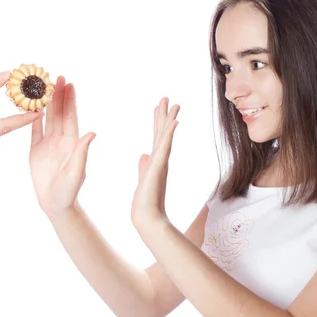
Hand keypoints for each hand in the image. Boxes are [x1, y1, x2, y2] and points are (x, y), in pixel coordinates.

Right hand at [29, 75, 95, 216]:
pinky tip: (33, 106)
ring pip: (48, 118)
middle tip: (58, 76)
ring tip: (45, 86)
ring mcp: (48, 144)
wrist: (56, 203)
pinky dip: (34, 118)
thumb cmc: (69, 190)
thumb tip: (92, 132)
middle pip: (59, 113)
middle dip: (59, 95)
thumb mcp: (77, 170)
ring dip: (47, 103)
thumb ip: (82, 151)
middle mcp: (61, 140)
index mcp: (72, 142)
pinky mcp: (36, 151)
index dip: (70, 100)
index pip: (71, 116)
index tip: (70, 83)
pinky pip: (35, 131)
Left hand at [131, 97, 179, 232]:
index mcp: (156, 162)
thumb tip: (144, 155)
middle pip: (163, 132)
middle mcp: (161, 160)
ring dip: (169, 119)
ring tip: (173, 104)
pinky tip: (174, 122)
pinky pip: (165, 146)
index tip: (159, 107)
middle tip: (166, 98)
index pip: (157, 137)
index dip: (159, 122)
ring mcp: (162, 163)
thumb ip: (144, 166)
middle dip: (165, 115)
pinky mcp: (159, 167)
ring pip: (166, 136)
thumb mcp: (143, 179)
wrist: (147, 218)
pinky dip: (169, 134)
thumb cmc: (145, 203)